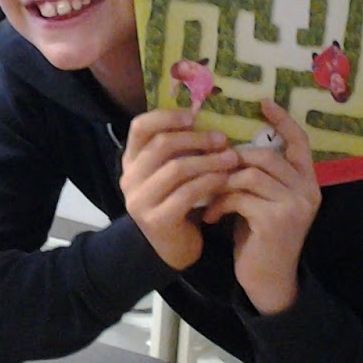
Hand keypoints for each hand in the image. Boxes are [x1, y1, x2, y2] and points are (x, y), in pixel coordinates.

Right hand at [120, 109, 239, 270]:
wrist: (172, 248)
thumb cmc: (177, 202)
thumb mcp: (171, 171)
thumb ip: (179, 148)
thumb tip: (205, 115)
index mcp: (131, 160)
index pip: (140, 127)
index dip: (167, 116)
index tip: (193, 116)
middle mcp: (130, 179)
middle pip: (161, 145)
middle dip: (197, 139)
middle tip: (223, 139)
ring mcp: (140, 201)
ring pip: (177, 169)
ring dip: (209, 160)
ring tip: (232, 158)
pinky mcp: (157, 220)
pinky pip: (187, 193)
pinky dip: (210, 182)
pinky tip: (225, 179)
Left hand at [201, 101, 320, 314]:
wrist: (268, 281)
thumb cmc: (260, 238)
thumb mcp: (263, 201)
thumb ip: (258, 176)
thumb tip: (229, 146)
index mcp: (307, 182)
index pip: (300, 141)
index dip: (283, 120)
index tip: (263, 102)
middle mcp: (307, 190)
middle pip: (266, 155)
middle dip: (232, 160)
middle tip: (210, 170)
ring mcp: (295, 205)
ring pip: (249, 174)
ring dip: (221, 183)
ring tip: (207, 196)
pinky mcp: (276, 220)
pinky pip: (240, 196)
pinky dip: (220, 203)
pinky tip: (210, 217)